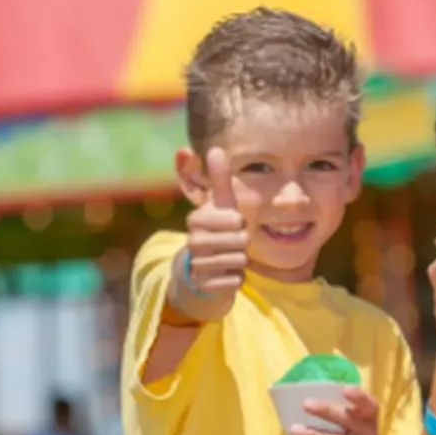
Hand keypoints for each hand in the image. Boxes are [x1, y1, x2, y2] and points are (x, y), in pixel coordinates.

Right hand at [175, 147, 247, 320]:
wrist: (200, 273)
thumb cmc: (216, 232)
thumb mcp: (219, 205)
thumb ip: (218, 178)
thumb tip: (215, 148)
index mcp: (197, 219)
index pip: (236, 220)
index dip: (239, 223)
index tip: (229, 225)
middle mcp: (193, 242)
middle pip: (240, 240)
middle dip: (242, 243)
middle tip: (230, 244)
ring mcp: (196, 265)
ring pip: (239, 260)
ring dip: (239, 261)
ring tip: (227, 258)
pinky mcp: (202, 286)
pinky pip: (235, 280)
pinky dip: (235, 279)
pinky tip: (223, 276)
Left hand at [292, 385, 384, 434]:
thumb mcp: (360, 428)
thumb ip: (347, 415)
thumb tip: (317, 398)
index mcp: (370, 419)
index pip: (368, 405)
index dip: (358, 396)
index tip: (344, 389)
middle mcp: (368, 433)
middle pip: (347, 420)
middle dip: (326, 411)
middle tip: (305, 404)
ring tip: (294, 430)